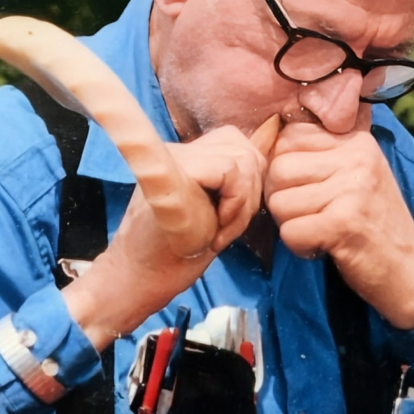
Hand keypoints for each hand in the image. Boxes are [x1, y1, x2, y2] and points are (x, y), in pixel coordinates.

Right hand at [64, 125, 268, 348]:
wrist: (144, 274)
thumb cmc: (182, 247)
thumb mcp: (216, 206)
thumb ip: (235, 179)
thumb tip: (268, 152)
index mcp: (188, 154)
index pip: (233, 140)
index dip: (251, 166)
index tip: (237, 211)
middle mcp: (178, 148)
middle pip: (245, 149)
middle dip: (250, 192)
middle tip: (228, 225)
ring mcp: (173, 156)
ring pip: (243, 160)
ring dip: (243, 204)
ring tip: (220, 230)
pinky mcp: (173, 170)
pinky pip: (231, 171)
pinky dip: (235, 205)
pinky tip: (216, 228)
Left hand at [264, 123, 413, 329]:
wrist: (409, 270)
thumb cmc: (372, 223)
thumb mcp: (355, 173)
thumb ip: (320, 152)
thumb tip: (269, 134)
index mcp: (355, 141)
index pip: (289, 137)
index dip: (285, 167)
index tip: (307, 189)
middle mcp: (356, 157)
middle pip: (278, 168)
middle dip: (282, 198)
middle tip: (311, 215)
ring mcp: (352, 189)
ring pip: (279, 202)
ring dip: (291, 225)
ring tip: (320, 230)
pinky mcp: (344, 223)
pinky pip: (290, 232)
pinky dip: (299, 247)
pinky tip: (322, 246)